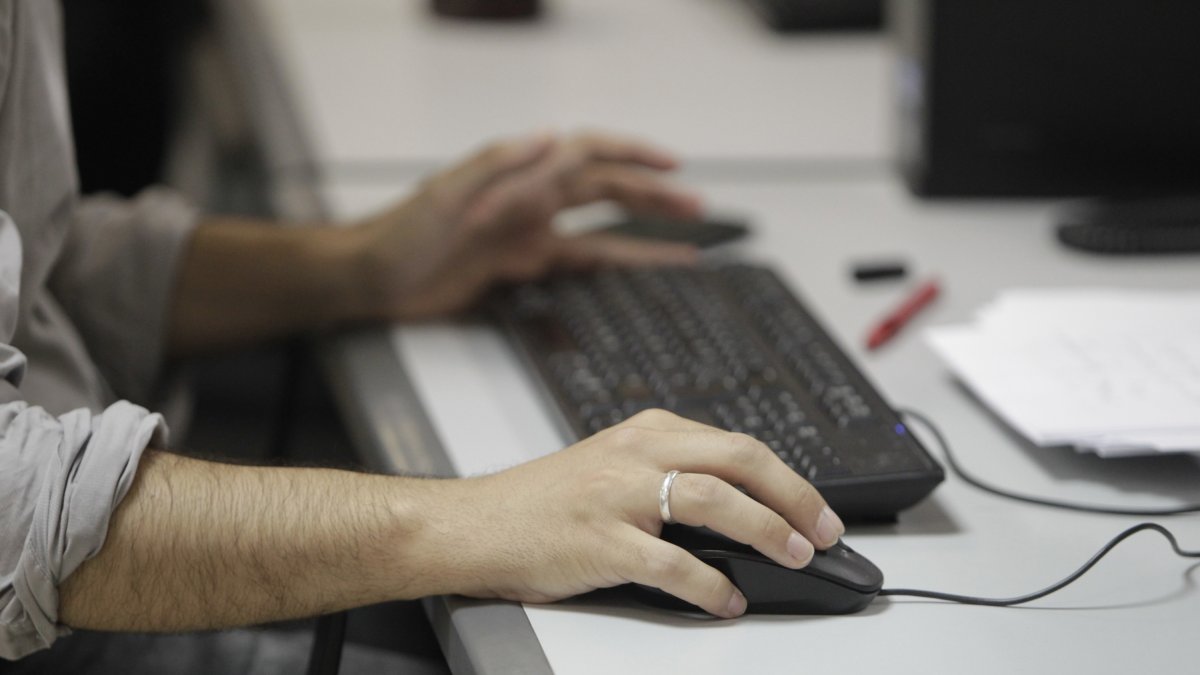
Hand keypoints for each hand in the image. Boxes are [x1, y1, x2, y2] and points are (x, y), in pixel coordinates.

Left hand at [347, 131, 702, 319]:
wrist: (370, 279)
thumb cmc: (398, 233)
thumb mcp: (444, 194)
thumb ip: (496, 163)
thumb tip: (550, 136)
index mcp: (518, 178)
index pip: (587, 155)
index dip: (632, 155)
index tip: (672, 165)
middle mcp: (531, 202)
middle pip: (606, 192)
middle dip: (654, 196)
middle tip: (697, 207)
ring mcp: (529, 235)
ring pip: (601, 230)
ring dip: (644, 233)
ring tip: (687, 241)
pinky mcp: (520, 268)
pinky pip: (577, 265)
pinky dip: (611, 268)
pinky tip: (637, 272)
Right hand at [420, 410, 845, 617]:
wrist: (475, 523)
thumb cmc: (544, 502)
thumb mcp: (613, 466)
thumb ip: (671, 475)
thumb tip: (743, 512)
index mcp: (647, 432)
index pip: (737, 444)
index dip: (789, 477)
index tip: (819, 508)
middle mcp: (636, 453)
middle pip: (738, 458)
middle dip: (793, 496)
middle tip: (826, 530)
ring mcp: (617, 494)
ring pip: (712, 500)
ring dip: (765, 530)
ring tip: (794, 556)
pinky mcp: (600, 540)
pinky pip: (671, 562)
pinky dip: (708, 584)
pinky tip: (726, 600)